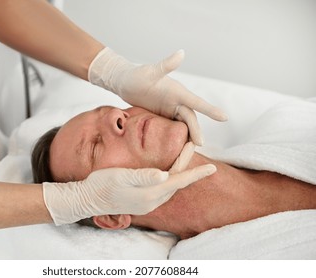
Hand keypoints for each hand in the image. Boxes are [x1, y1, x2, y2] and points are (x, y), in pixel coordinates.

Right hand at [43, 165, 215, 224]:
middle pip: (177, 181)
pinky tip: (171, 170)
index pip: (179, 181)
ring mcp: (148, 203)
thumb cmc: (103, 185)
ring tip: (184, 154)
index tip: (212, 167)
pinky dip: (171, 177)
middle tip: (192, 145)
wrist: (89, 199)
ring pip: (171, 185)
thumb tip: (164, 175)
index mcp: (150, 194)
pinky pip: (164, 189)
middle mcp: (153, 201)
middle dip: (187, 165)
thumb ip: (144, 177)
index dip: (196, 173)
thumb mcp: (121, 177)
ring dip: (180, 171)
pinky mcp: (143, 201)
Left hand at [88, 48, 226, 144]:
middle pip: (190, 119)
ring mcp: (170, 110)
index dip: (210, 110)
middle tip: (199, 145)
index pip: (196, 103)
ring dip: (188, 137)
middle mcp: (177, 102)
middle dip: (196, 131)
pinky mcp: (163, 117)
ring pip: (183, 126)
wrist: (125, 83)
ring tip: (188, 152)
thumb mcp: (151, 71)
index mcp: (178, 92)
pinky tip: (176, 149)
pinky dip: (177, 138)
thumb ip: (166, 65)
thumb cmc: (137, 75)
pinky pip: (172, 129)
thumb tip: (181, 52)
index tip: (225, 118)